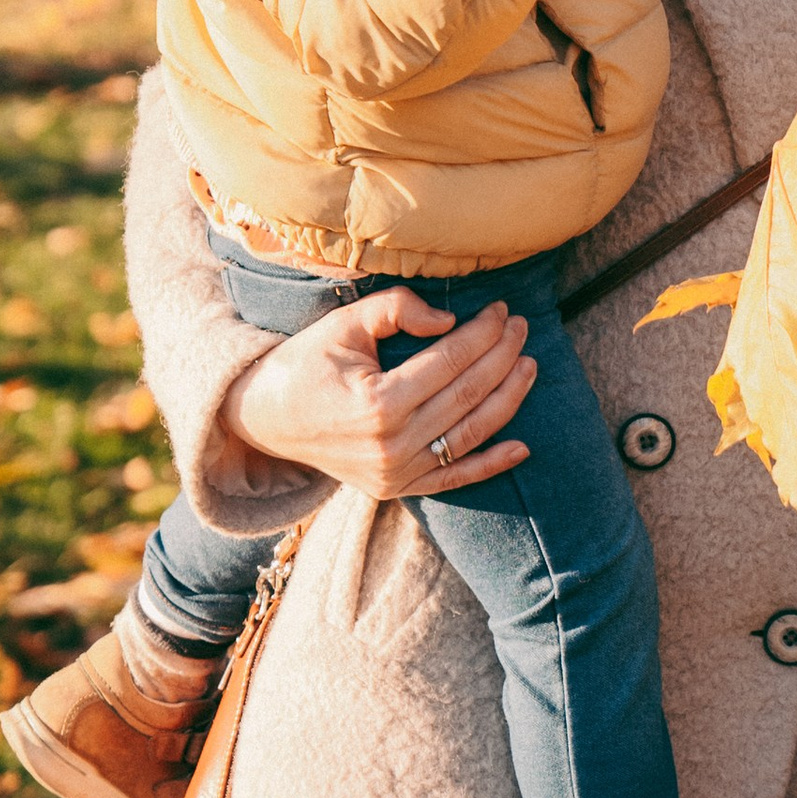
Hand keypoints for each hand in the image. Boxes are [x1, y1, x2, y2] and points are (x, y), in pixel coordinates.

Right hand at [223, 287, 536, 499]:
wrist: (267, 419)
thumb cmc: (307, 364)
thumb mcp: (345, 325)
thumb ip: (396, 310)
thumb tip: (450, 321)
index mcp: (379, 402)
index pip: (451, 361)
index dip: (483, 333)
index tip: (502, 311)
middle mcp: (392, 444)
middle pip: (467, 394)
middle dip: (502, 357)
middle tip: (522, 329)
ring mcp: (398, 472)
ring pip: (471, 434)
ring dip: (508, 400)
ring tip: (529, 366)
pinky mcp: (399, 488)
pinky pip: (455, 478)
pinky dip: (491, 464)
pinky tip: (522, 447)